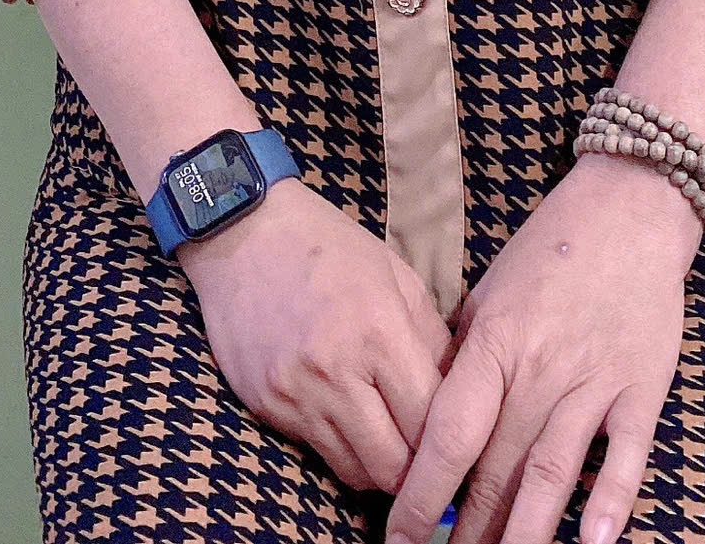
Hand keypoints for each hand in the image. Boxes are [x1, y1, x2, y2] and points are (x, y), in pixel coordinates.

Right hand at [179, 178, 456, 494]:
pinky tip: (349, 421)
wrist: (242, 231)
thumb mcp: (394, 273)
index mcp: (379, 332)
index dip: (452, 437)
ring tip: (390, 441)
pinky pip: (316, 453)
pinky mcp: (267, 406)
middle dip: (417, 467)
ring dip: (379, 465)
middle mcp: (336, 372)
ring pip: (355, 472)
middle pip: (393, 466)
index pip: (429, 421)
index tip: (461, 439)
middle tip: (426, 451)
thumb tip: (458, 393)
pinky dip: (341, 447)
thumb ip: (431, 337)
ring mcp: (297, 395)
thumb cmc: (327, 245)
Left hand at [383, 156, 699, 543]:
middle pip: (497, 469)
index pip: (449, 433)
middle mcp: (540, 367)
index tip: (398, 538)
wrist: (630, 206)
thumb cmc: (550, 250)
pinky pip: (625, 456)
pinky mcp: (642, 389)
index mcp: (495, 341)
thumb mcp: (489, 293)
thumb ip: (463, 357)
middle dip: (467, 532)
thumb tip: (427, 419)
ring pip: (551, 475)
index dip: (421, 493)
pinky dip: (610, 503)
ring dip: (524, 535)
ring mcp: (594, 380)